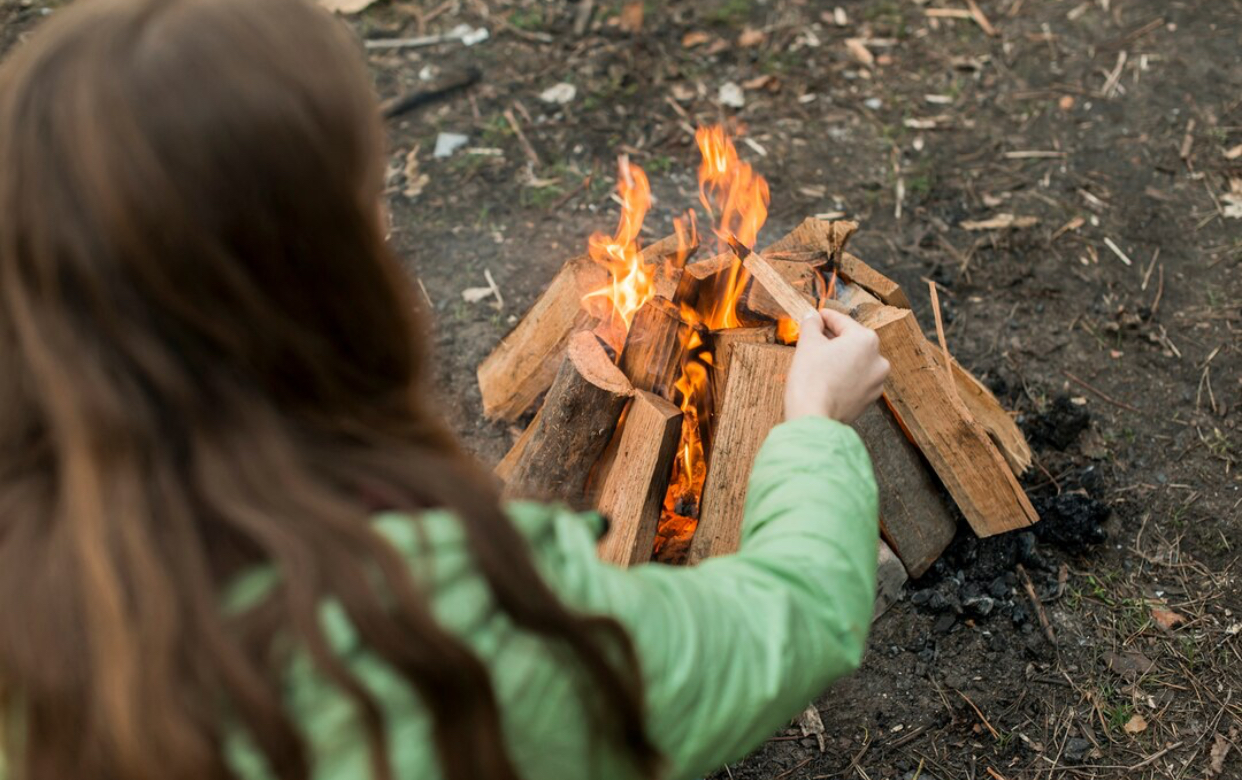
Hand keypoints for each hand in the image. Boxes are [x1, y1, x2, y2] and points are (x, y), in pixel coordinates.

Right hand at [785, 309, 889, 423]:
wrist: (813, 418)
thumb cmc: (810, 379)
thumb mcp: (807, 344)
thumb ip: (811, 325)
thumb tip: (812, 316)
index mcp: (866, 340)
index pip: (842, 321)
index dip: (825, 317)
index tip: (815, 316)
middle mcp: (878, 359)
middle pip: (851, 341)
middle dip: (832, 338)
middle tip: (813, 338)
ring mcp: (877, 381)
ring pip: (855, 361)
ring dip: (839, 357)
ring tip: (819, 360)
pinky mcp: (870, 399)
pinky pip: (856, 379)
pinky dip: (844, 375)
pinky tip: (827, 378)